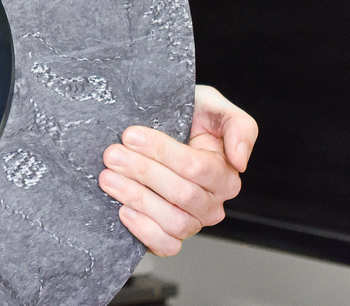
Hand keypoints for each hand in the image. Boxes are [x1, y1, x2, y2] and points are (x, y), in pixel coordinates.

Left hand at [100, 84, 257, 255]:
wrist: (160, 124)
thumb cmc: (187, 114)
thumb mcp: (213, 105)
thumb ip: (239, 126)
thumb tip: (240, 161)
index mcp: (224, 173)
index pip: (196, 167)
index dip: (162, 151)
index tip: (130, 134)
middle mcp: (211, 202)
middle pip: (182, 194)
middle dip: (143, 172)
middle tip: (112, 154)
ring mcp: (192, 220)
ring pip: (174, 221)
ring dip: (137, 198)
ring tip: (108, 178)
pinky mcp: (170, 234)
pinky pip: (167, 245)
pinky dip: (145, 231)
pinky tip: (123, 210)